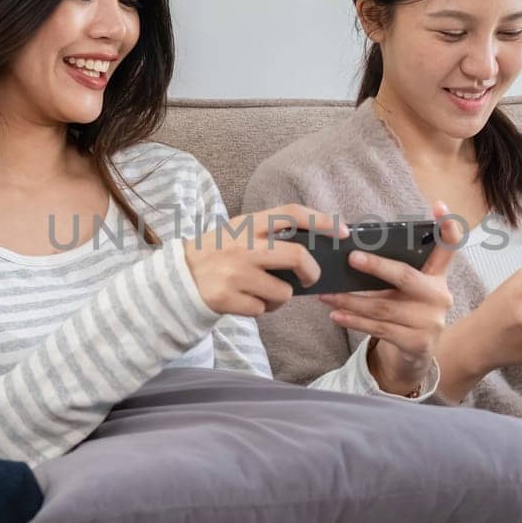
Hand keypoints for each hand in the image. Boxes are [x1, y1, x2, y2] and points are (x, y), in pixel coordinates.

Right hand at [182, 203, 346, 317]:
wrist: (178, 277)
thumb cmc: (218, 253)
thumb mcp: (238, 232)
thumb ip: (268, 234)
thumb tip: (314, 246)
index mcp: (248, 224)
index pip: (291, 213)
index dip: (321, 221)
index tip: (343, 232)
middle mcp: (243, 246)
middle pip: (298, 257)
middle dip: (311, 272)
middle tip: (310, 278)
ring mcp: (235, 273)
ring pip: (283, 291)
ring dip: (279, 296)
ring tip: (263, 291)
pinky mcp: (227, 298)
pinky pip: (262, 309)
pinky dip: (260, 308)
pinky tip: (245, 300)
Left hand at [316, 201, 462, 397]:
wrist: (415, 355)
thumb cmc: (404, 310)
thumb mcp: (405, 290)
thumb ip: (393, 270)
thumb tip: (352, 252)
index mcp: (438, 276)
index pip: (449, 246)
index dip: (446, 226)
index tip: (438, 204)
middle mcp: (439, 296)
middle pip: (406, 277)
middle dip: (377, 267)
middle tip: (352, 258)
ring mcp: (431, 322)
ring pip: (384, 306)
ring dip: (351, 300)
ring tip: (327, 294)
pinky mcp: (418, 343)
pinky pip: (380, 329)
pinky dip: (355, 321)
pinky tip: (336, 314)